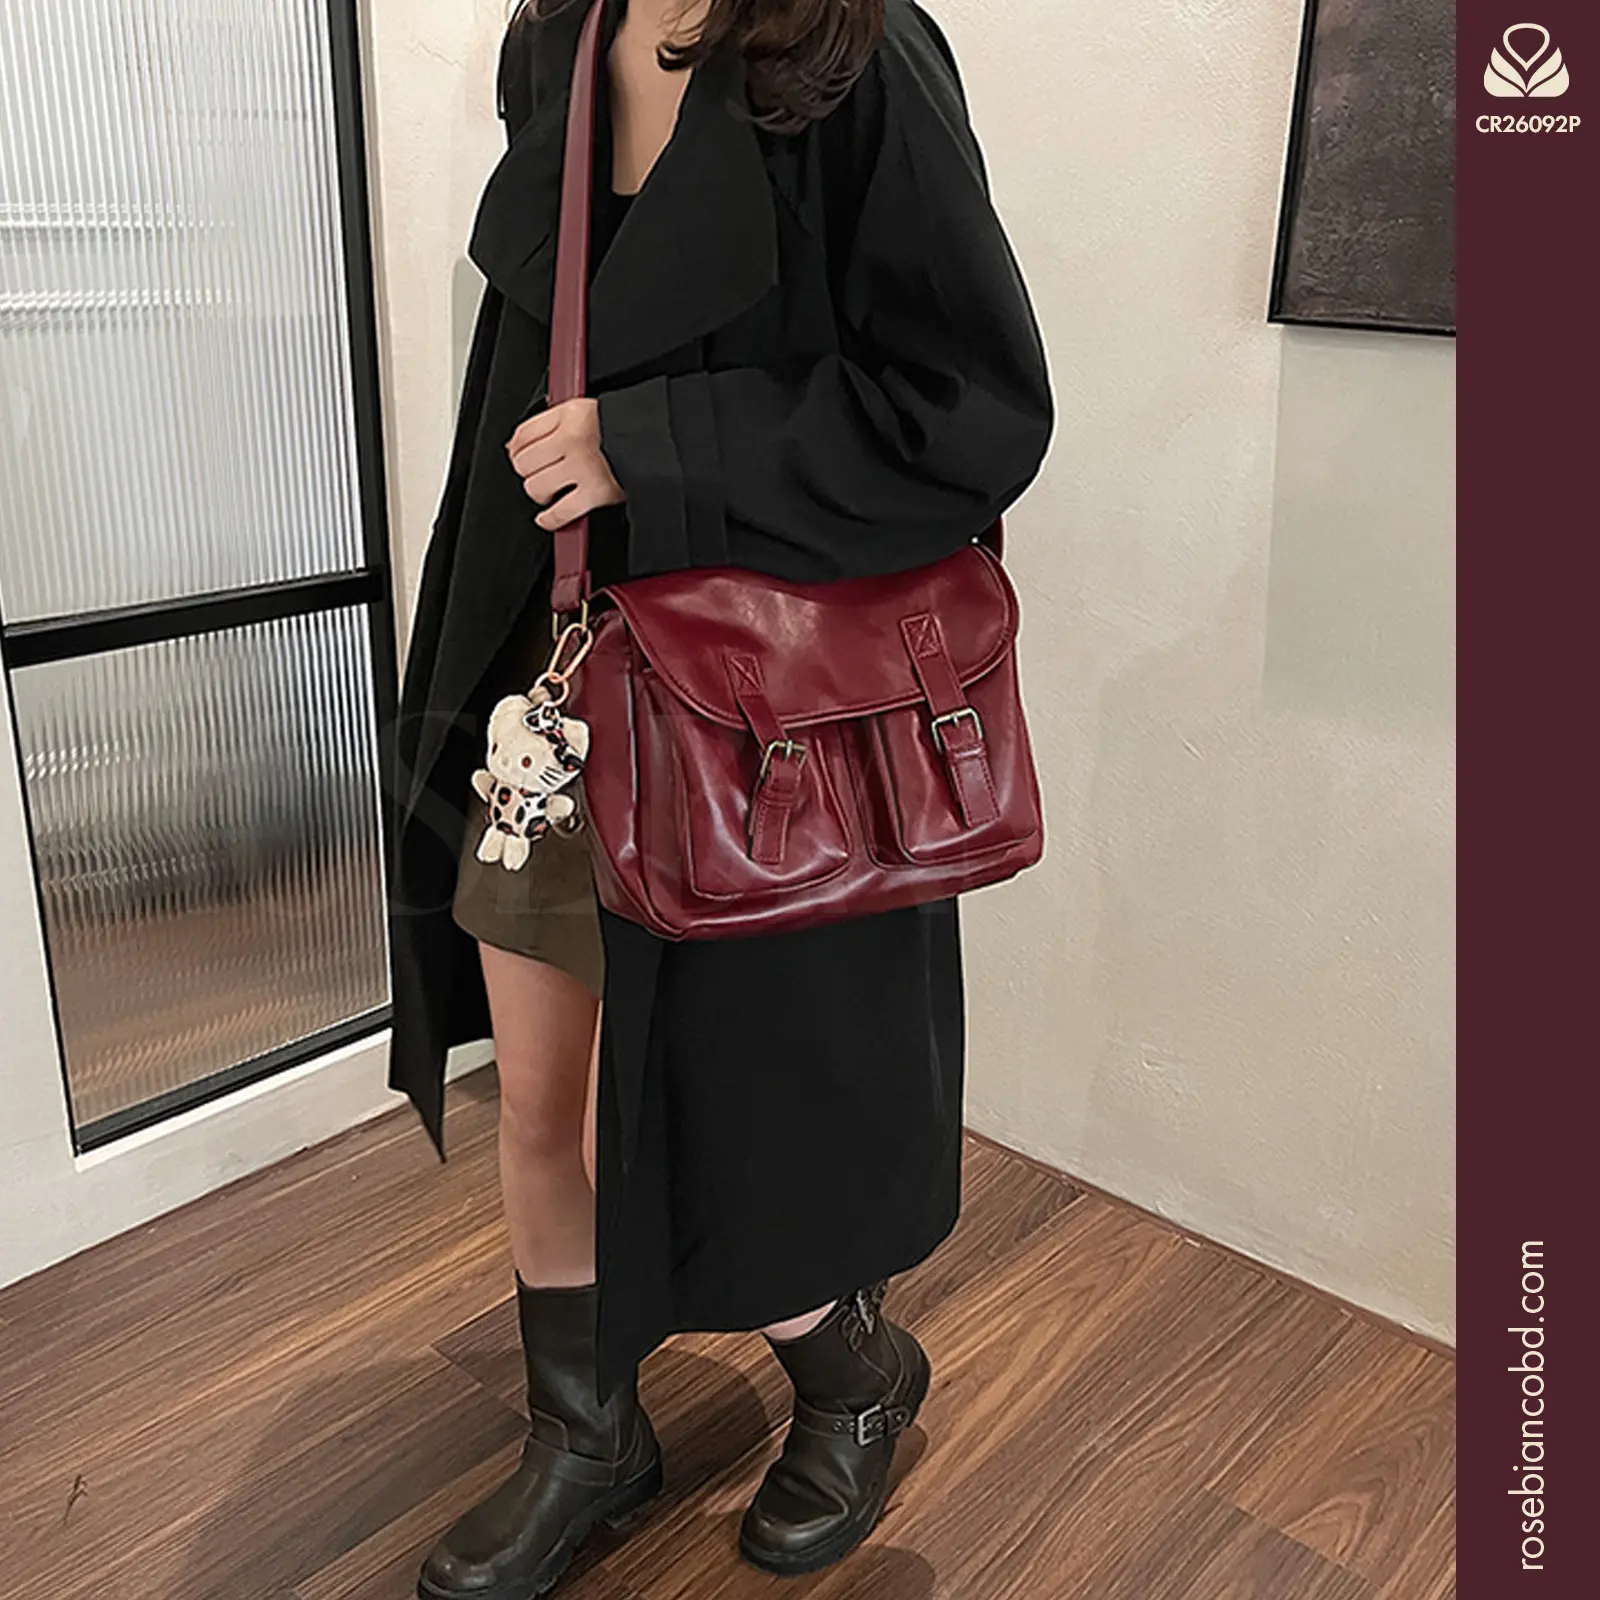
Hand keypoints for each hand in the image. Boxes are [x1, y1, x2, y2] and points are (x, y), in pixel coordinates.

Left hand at [505, 398, 625, 530]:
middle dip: (529, 471)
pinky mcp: (595, 494)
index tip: (520, 456)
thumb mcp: (585, 409)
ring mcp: (582, 469)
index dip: (517, 449)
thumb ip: (552, 422)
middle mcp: (571, 441)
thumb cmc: (626, 426)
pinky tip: (548, 517)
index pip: (523, 434)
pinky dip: (549, 519)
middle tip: (539, 473)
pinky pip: (559, 513)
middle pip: (525, 463)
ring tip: (550, 490)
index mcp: (568, 415)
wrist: (660, 440)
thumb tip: (516, 444)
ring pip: (536, 487)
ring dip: (540, 492)